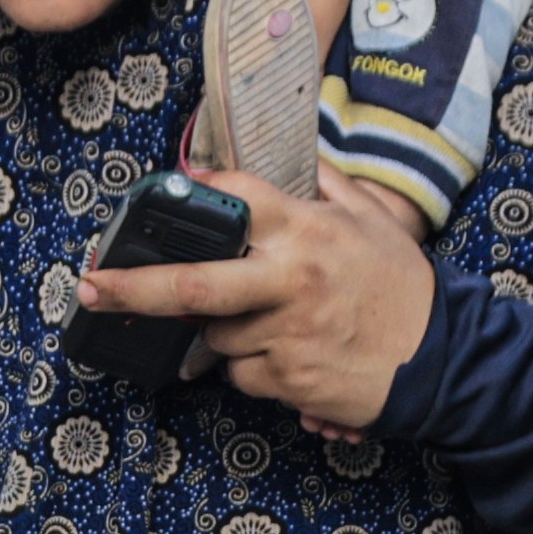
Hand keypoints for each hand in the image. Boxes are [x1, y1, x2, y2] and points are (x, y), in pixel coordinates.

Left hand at [78, 166, 435, 439]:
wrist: (443, 360)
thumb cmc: (401, 289)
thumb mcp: (370, 221)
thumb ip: (323, 185)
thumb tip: (288, 153)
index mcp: (307, 231)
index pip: (233, 200)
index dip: (194, 195)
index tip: (159, 198)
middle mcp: (290, 280)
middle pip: (191, 284)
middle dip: (131, 286)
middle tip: (89, 286)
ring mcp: (286, 335)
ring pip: (216, 337)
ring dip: (228, 333)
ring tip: (277, 325)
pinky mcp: (288, 380)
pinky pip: (241, 375)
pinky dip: (253, 369)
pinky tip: (291, 356)